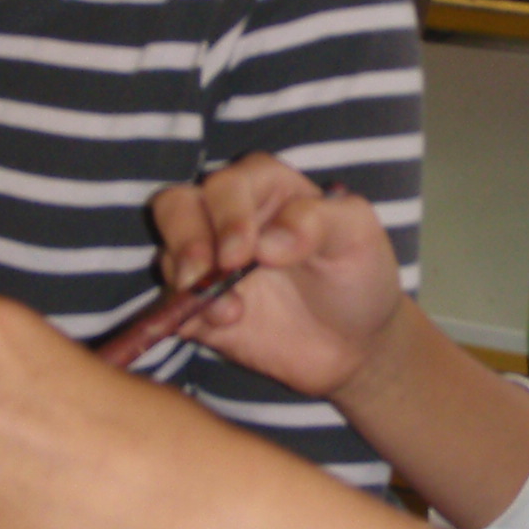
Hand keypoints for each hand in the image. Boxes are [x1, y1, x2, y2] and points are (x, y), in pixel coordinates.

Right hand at [148, 158, 408, 399]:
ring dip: (187, 285)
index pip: (227, 185)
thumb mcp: (358, 236)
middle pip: (177, 207)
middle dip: (184, 239)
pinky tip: (217, 328)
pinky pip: (171, 307)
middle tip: (201, 275)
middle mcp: (229, 219)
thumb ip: (317, 222)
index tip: (242, 254)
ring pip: (169, 256)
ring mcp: (211, 264)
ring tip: (229, 312)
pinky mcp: (201, 308)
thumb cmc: (359, 274)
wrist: (357, 343)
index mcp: (266, 187)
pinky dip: (181, 317)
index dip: (227, 216)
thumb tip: (268, 241)